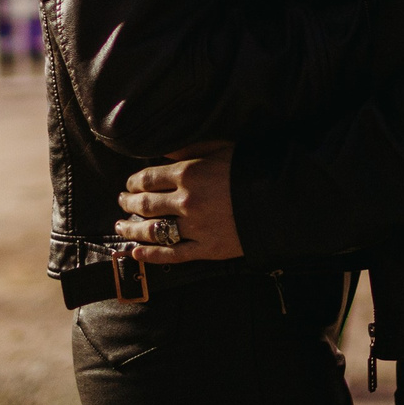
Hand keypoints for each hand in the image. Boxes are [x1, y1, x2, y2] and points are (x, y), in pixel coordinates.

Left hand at [115, 145, 242, 262]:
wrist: (282, 200)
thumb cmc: (253, 169)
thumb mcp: (223, 149)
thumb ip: (191, 149)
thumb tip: (164, 152)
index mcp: (189, 173)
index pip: (149, 178)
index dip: (134, 182)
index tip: (130, 184)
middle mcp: (186, 200)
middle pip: (146, 203)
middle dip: (128, 203)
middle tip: (122, 202)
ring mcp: (194, 227)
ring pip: (152, 230)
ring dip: (132, 228)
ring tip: (121, 225)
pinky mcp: (206, 248)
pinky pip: (171, 254)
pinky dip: (150, 255)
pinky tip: (136, 253)